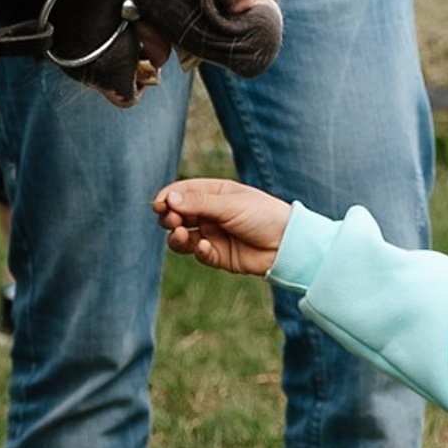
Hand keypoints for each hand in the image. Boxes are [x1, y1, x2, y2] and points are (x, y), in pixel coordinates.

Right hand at [153, 177, 290, 274]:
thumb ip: (198, 203)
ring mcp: (213, 234)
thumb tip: (168, 198)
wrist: (288, 245)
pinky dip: (198, 250)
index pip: (182, 192)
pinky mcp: (218, 255)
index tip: (159, 205)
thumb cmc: (264, 216)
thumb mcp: (230, 205)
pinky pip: (198, 253)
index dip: (168, 198)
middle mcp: (210, 213)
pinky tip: (207, 247)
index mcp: (214, 193)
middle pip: (178, 214)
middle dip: (170, 217)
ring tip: (182, 235)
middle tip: (172, 220)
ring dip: (177, 236)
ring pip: (182, 236)